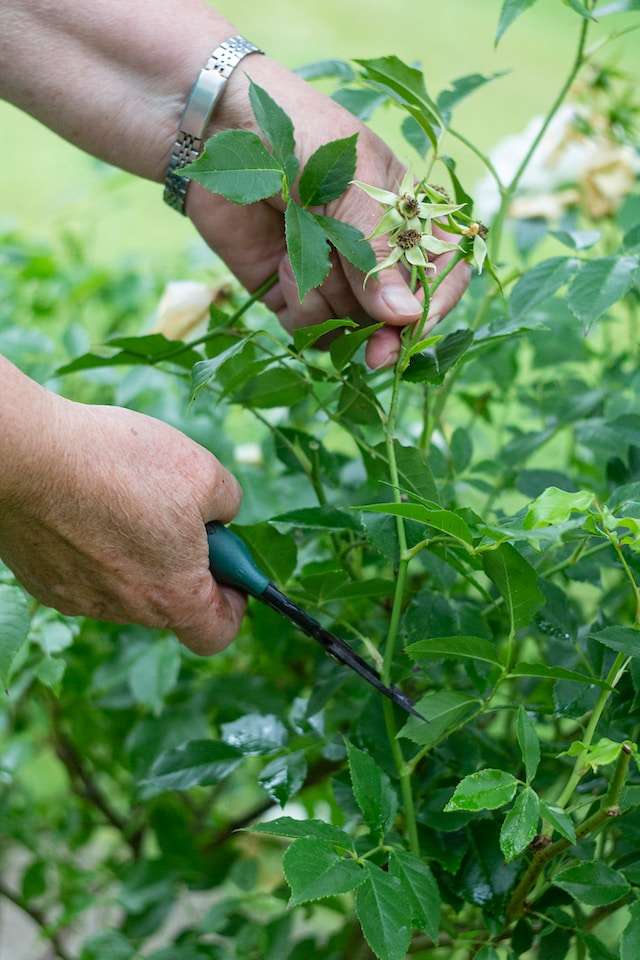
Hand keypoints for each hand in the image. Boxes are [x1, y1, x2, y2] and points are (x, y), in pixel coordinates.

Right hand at [0, 389, 244, 653]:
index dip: (234, 602)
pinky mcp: (44, 580)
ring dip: (137, 550)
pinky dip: (94, 544)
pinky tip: (86, 501)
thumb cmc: (119, 464)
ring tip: (124, 495)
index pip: (217, 633)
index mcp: (172, 596)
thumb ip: (228, 503)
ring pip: (126, 584)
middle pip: (171, 602)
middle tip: (176, 509)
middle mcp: (125, 610)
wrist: (26, 455)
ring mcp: (79, 599)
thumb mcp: (202, 471)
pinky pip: (85, 570)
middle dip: (184, 561)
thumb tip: (221, 515)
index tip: (230, 567)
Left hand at [187, 56, 469, 367]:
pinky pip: (311, 328)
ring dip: (332, 302)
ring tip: (302, 252)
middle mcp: (372, 252)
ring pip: (352, 324)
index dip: (435, 302)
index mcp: (404, 216)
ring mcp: (332, 275)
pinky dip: (301, 309)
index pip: (441, 270)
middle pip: (396, 313)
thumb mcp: (351, 182)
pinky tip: (284, 266)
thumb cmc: (298, 134)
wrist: (219, 128)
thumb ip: (377, 251)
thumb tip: (406, 316)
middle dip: (385, 332)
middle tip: (378, 354)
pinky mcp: (292, 292)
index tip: (416, 324)